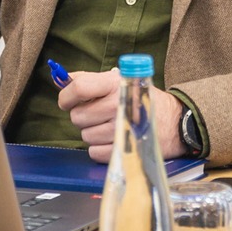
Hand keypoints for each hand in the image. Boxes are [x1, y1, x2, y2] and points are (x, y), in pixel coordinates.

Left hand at [58, 69, 183, 163]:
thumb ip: (87, 79)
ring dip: (92, 132)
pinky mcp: (124, 148)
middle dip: (83, 116)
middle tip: (98, 114)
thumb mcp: (117, 80)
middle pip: (78, 116)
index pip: (78, 88)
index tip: (67, 101)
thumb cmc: (139, 98)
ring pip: (85, 135)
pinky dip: (99, 148)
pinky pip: (94, 152)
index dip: (66, 97)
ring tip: (108, 125)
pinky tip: (112, 138)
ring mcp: (121, 128)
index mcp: (115, 83)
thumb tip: (59, 78)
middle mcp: (118, 104)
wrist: (172, 120)